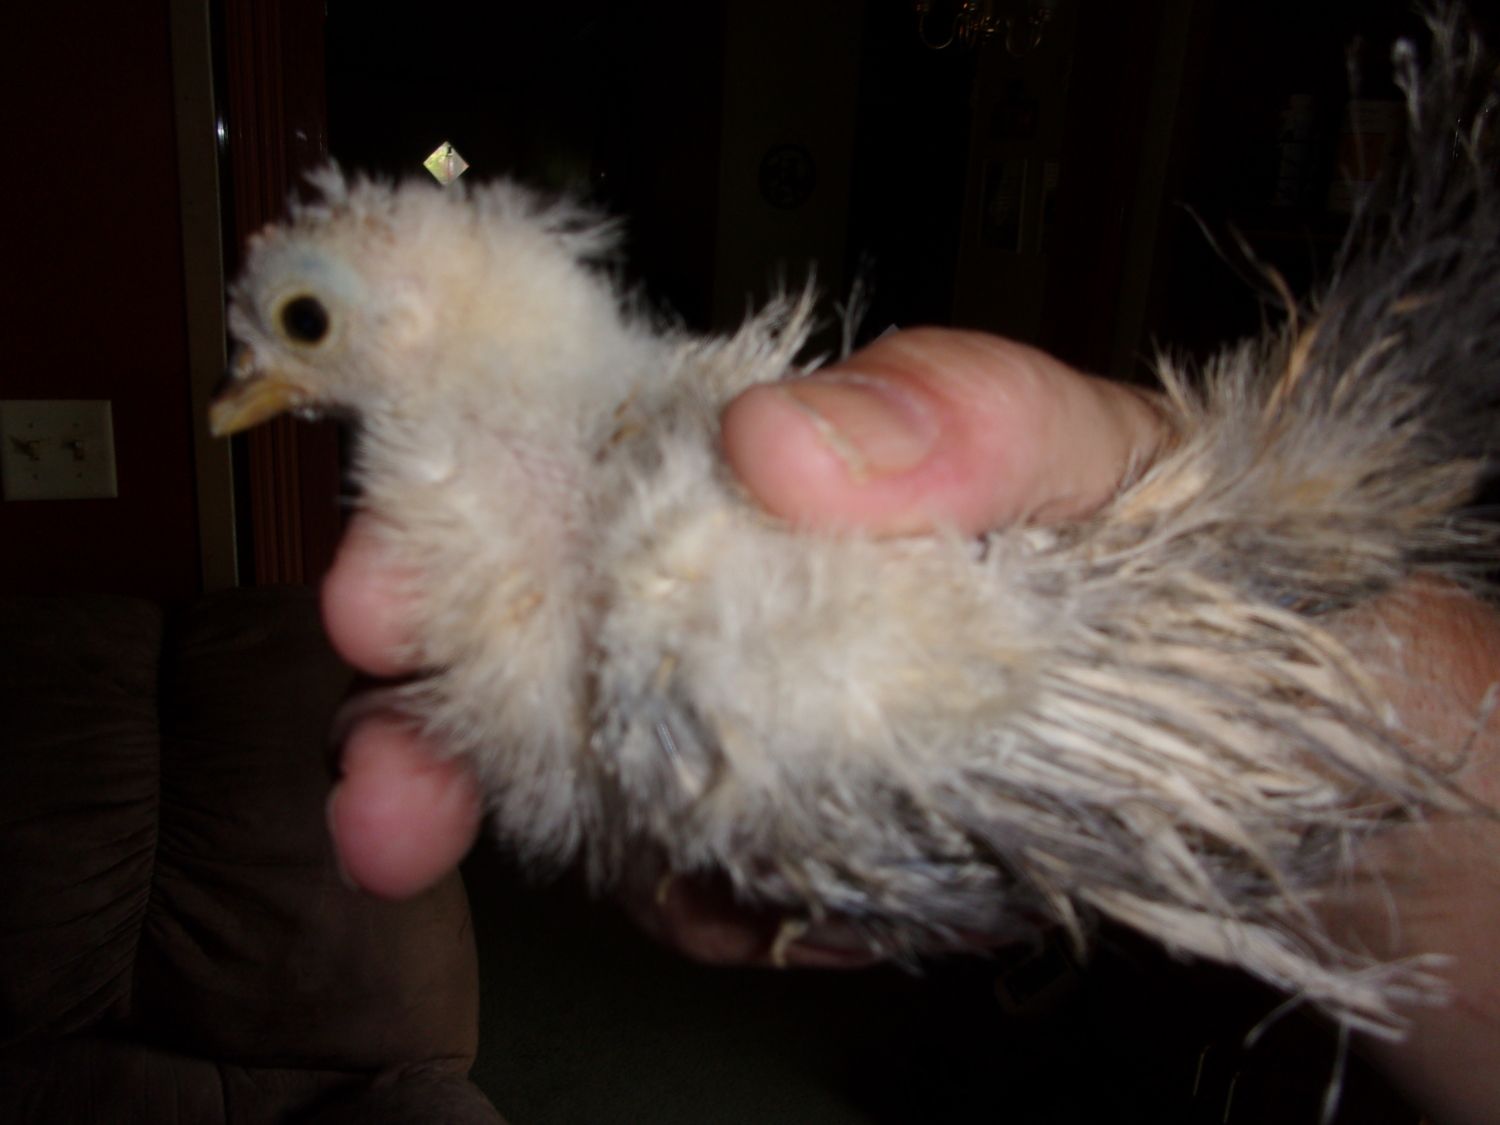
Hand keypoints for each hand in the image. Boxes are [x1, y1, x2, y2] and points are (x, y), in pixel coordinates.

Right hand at [320, 327, 1163, 914]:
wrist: (1265, 725)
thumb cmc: (1173, 546)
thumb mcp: (1095, 450)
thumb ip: (963, 412)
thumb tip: (775, 438)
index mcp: (755, 462)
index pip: (553, 462)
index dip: (448, 520)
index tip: (377, 592)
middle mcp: (723, 588)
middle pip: (532, 643)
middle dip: (436, 724)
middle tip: (388, 805)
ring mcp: (747, 722)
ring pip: (596, 780)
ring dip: (573, 847)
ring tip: (694, 880)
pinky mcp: (795, 838)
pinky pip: (705, 886)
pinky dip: (712, 908)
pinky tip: (772, 906)